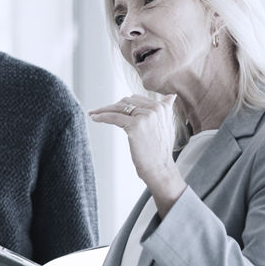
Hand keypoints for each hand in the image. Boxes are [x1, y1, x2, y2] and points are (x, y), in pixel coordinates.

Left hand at [89, 93, 185, 212]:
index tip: (112, 107)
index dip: (122, 103)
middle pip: (126, 102)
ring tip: (93, 113)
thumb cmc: (160, 151)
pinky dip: (101, 116)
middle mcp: (155, 108)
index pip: (136, 99)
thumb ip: (166, 110)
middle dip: (111, 106)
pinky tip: (94, 117)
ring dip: (103, 110)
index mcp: (162, 107)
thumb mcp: (167, 125)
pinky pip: (113, 117)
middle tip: (98, 111)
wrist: (161, 168)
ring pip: (118, 108)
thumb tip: (171, 96)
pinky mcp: (135, 125)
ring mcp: (146, 116)